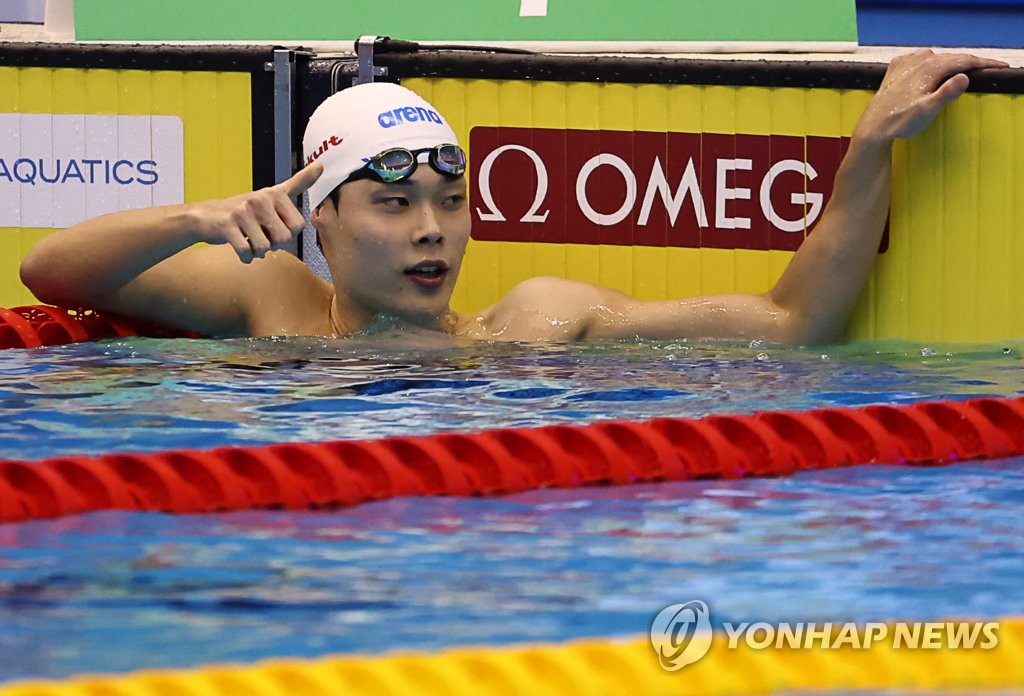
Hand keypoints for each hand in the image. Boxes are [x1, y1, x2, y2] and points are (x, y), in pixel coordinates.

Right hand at [188, 162, 322, 262]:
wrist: (208, 216)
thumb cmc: (247, 209)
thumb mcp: (274, 193)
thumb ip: (299, 182)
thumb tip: (321, 165)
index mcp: (275, 194)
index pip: (298, 226)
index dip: (288, 233)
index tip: (276, 226)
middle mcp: (260, 199)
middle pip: (284, 239)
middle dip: (274, 244)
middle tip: (261, 235)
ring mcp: (242, 211)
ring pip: (265, 248)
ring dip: (258, 252)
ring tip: (250, 240)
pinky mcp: (227, 225)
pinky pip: (246, 252)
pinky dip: (245, 257)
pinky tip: (241, 249)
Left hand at [855, 50, 1007, 143]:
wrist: (873, 127)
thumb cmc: (900, 122)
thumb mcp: (927, 110)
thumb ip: (947, 93)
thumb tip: (965, 77)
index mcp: (930, 67)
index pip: (963, 60)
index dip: (983, 63)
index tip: (998, 67)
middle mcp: (918, 60)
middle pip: (951, 58)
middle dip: (970, 63)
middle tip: (986, 69)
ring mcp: (906, 62)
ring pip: (937, 58)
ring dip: (951, 63)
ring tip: (964, 70)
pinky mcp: (896, 68)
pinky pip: (920, 61)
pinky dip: (932, 64)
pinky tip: (934, 70)